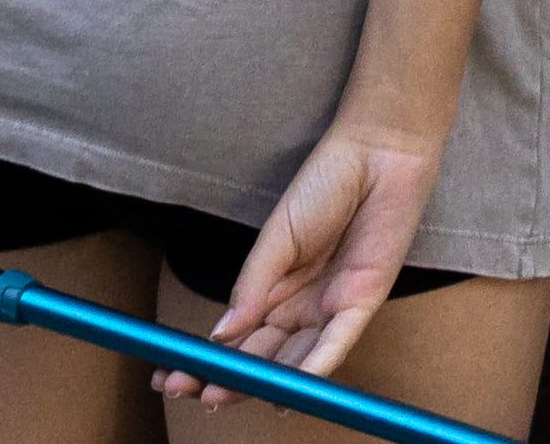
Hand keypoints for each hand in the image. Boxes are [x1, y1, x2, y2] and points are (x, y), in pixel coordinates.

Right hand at [201, 116, 451, 385]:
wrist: (376, 153)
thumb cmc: (326, 184)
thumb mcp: (277, 237)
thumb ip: (250, 286)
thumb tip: (219, 334)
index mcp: (277, 290)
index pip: (240, 338)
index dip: (210, 360)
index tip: (173, 376)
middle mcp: (303, 307)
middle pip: (263, 357)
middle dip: (228, 379)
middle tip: (193, 394)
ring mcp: (332, 308)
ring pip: (295, 361)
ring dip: (264, 383)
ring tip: (222, 397)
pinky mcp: (364, 302)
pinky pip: (336, 344)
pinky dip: (313, 368)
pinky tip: (288, 389)